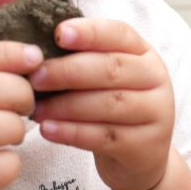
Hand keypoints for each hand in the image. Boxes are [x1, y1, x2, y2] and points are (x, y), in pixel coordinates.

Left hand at [28, 18, 173, 189]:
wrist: (141, 157)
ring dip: (65, 105)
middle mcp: (155, 79)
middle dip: (68, 71)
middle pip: (111, 69)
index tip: (58, 34)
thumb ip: (84, 58)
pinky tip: (48, 129)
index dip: (89, 32)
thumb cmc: (113, 105)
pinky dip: (72, 132)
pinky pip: (104, 137)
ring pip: (107, 104)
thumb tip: (37, 49)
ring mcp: (155, 113)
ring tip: (36, 108)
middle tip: (35, 76)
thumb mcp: (107, 77)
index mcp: (144, 53)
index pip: (119, 33)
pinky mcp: (145, 146)